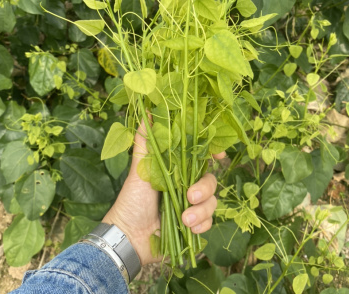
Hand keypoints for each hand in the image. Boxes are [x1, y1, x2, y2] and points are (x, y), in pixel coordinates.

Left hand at [102, 119, 224, 265]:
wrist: (129, 235)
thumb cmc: (132, 199)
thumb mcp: (139, 168)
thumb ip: (145, 141)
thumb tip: (146, 111)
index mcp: (176, 169)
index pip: (200, 157)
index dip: (212, 153)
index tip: (218, 155)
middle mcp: (186, 184)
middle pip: (211, 179)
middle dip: (204, 188)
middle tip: (190, 195)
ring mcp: (191, 204)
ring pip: (212, 202)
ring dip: (201, 210)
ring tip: (184, 218)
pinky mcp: (194, 224)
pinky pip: (209, 221)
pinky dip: (201, 225)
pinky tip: (189, 229)